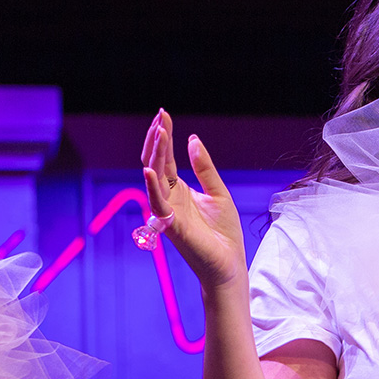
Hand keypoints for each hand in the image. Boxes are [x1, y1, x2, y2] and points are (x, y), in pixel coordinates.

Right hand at [141, 109, 247, 292]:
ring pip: (153, 179)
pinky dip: (152, 187)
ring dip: (155, 155)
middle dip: (157, 140)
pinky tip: (150, 169)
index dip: (164, 137)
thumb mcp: (218, 193)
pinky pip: (157, 204)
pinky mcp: (172, 226)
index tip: (163, 114)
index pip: (166, 159)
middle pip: (156, 164)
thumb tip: (193, 140)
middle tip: (160, 116)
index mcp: (178, 191)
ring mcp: (168, 212)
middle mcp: (168, 199)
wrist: (229, 264)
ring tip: (159, 132)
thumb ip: (205, 168)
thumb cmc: (223, 234)